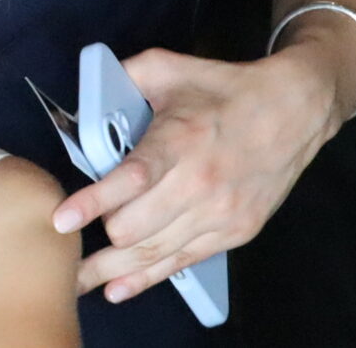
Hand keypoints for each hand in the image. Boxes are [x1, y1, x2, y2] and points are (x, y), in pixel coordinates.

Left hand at [51, 47, 342, 303]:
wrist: (293, 112)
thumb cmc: (225, 89)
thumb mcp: (170, 68)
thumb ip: (123, 77)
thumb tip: (86, 96)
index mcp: (181, 139)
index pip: (132, 179)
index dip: (94, 202)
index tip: (62, 219)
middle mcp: (200, 183)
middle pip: (135, 228)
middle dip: (100, 231)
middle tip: (75, 232)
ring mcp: (219, 214)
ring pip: (154, 254)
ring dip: (111, 267)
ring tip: (76, 279)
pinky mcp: (233, 233)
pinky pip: (181, 264)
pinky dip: (146, 277)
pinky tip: (117, 286)